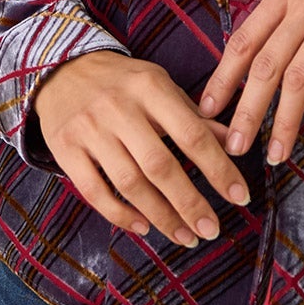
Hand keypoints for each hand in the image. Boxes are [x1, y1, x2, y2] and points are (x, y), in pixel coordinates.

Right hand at [30, 51, 251, 247]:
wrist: (62, 68)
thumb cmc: (122, 82)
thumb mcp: (161, 86)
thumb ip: (194, 117)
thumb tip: (234, 143)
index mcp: (150, 87)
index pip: (192, 134)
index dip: (219, 169)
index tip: (240, 196)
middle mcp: (119, 108)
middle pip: (160, 165)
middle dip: (190, 203)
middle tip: (211, 229)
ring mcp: (89, 129)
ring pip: (129, 183)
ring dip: (161, 216)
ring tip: (185, 235)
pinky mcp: (64, 149)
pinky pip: (95, 191)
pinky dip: (121, 214)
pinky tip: (144, 227)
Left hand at [196, 0, 303, 164]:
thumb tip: (270, 33)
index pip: (243, 39)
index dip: (223, 78)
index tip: (207, 108)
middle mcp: (303, 3)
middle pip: (264, 66)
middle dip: (245, 112)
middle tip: (233, 148)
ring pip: (297, 79)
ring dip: (283, 122)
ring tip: (275, 155)